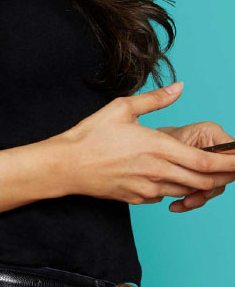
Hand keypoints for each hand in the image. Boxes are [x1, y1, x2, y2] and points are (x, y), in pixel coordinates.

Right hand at [51, 81, 234, 205]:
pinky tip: (163, 172)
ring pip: (186, 189)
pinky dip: (172, 185)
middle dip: (221, 176)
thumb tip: (180, 87)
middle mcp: (157, 171)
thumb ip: (156, 99)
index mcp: (157, 147)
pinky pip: (165, 194)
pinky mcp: (139, 199)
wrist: (67, 165)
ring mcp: (149, 189)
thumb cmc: (92, 135)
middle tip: (229, 166)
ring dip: (197, 182)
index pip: (204, 162)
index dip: (227, 163)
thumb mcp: (122, 108)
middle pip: (202, 181)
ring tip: (199, 169)